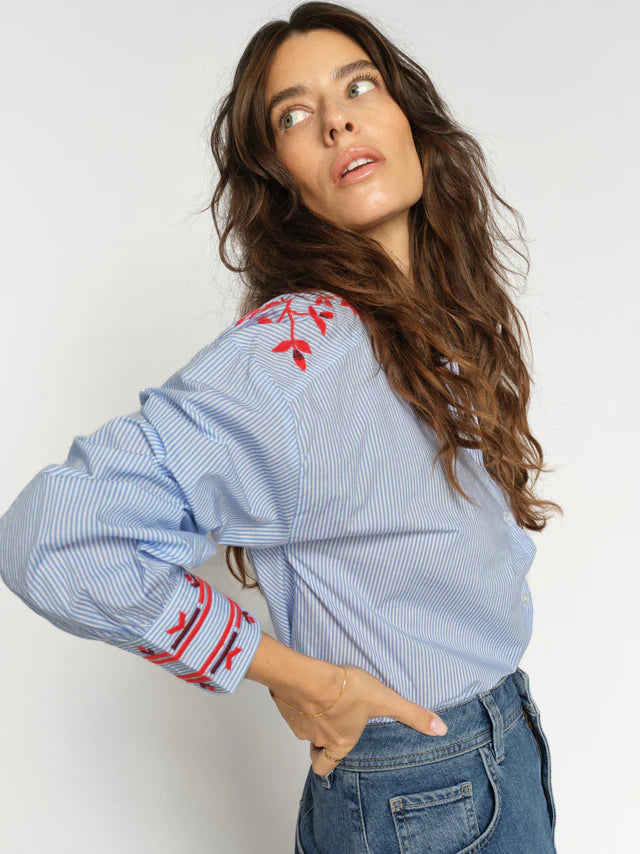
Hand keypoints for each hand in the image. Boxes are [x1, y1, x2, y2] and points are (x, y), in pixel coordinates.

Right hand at [269, 663, 447, 776]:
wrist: (307, 677)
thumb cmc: (345, 691)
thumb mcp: (385, 699)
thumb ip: (412, 714)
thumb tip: (442, 730)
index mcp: (339, 742)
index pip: (326, 767)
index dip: (328, 762)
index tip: (333, 752)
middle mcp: (317, 739)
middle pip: (313, 749)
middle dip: (318, 741)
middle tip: (327, 725)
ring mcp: (298, 724)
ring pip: (302, 728)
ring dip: (309, 717)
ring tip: (319, 700)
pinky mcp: (285, 706)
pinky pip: (290, 708)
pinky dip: (296, 701)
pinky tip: (305, 688)